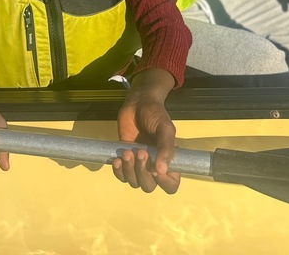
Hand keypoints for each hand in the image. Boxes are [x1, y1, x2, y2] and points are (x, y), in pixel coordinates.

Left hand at [112, 69, 179, 193]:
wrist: (138, 103)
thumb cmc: (155, 114)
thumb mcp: (165, 129)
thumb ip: (166, 148)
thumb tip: (162, 170)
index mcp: (168, 161)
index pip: (170, 185)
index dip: (165, 183)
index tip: (156, 170)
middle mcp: (154, 166)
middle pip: (149, 186)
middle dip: (143, 173)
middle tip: (141, 151)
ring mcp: (138, 164)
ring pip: (134, 182)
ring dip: (129, 170)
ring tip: (127, 152)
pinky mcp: (125, 159)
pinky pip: (121, 175)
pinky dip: (118, 170)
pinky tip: (117, 158)